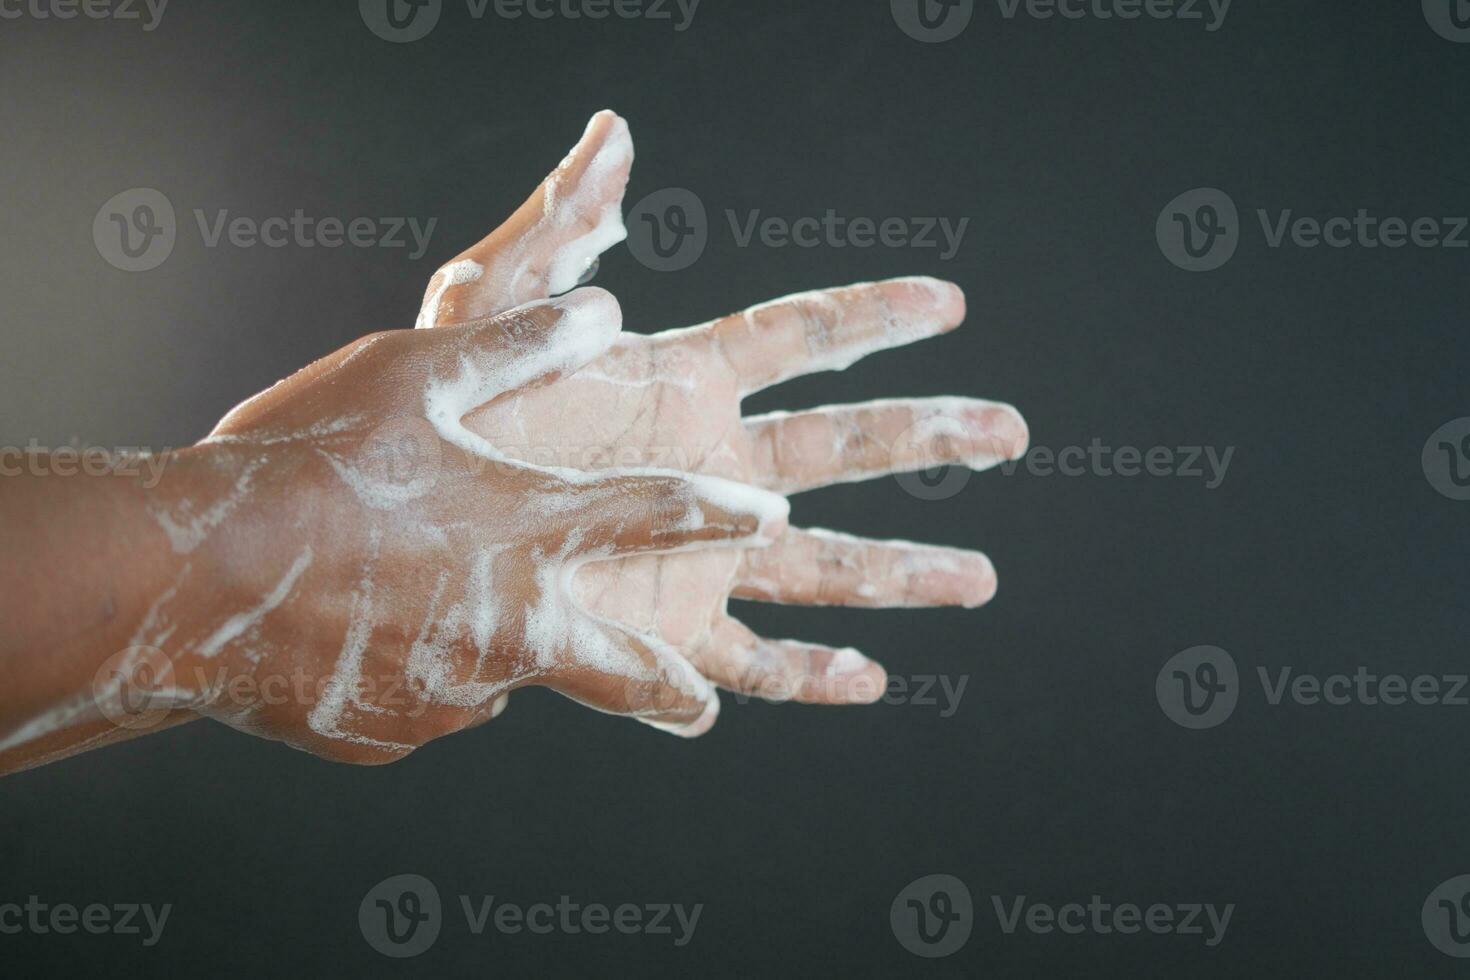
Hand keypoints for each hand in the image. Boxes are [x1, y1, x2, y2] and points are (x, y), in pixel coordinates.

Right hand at [87, 290, 784, 763]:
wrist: (192, 578)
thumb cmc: (306, 458)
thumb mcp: (415, 373)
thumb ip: (521, 344)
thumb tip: (604, 311)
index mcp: (528, 528)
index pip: (651, 515)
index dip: (719, 512)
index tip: (767, 518)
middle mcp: (512, 623)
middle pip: (622, 671)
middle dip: (672, 691)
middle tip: (703, 706)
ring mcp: (455, 689)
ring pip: (504, 677)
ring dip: (496, 651)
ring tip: (434, 609)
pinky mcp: (394, 731)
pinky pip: (425, 701)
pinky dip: (417, 671)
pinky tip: (365, 634)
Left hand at [419, 111, 1028, 709]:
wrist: (391, 536)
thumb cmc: (435, 418)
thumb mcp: (488, 311)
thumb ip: (555, 228)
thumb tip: (613, 133)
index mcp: (680, 387)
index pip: (799, 340)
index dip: (873, 315)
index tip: (948, 300)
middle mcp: (708, 470)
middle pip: (844, 450)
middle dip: (929, 437)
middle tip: (1012, 430)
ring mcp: (694, 555)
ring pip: (824, 564)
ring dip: (903, 572)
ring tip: (979, 579)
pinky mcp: (664, 634)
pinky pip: (752, 663)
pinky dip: (809, 678)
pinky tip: (871, 681)